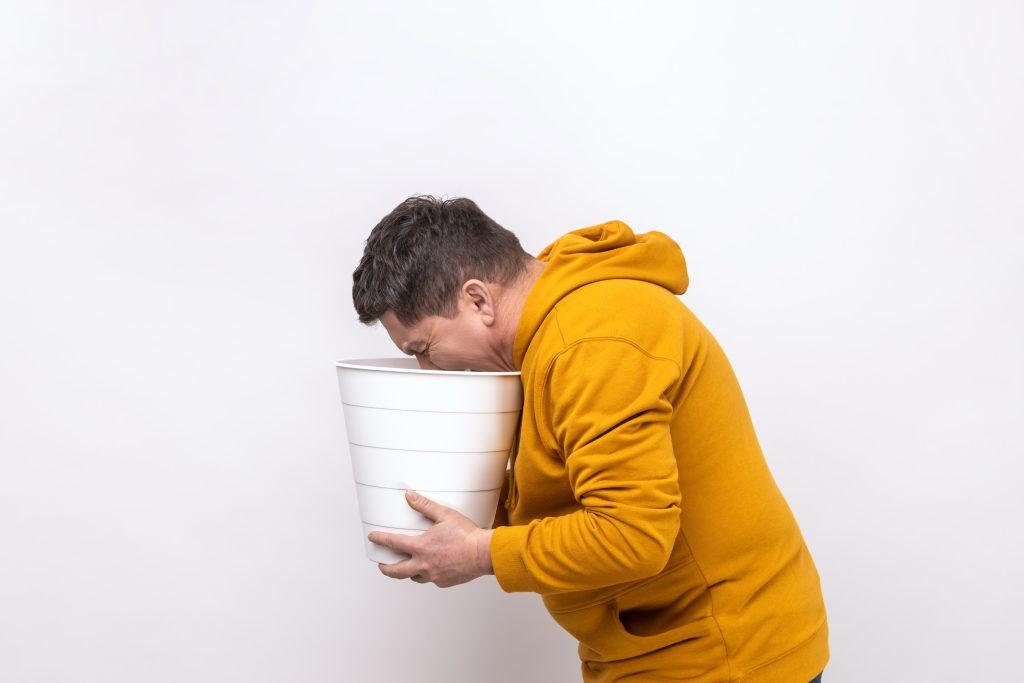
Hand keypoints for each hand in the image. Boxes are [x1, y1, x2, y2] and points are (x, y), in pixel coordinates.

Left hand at [368, 489, 494, 587]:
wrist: (483, 554)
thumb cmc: (466, 534)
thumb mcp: (445, 515)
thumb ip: (425, 506)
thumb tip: (409, 495)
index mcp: (421, 547)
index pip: (394, 543)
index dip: (380, 539)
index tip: (372, 537)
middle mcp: (424, 564)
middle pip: (397, 571)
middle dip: (386, 569)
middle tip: (382, 566)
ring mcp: (433, 575)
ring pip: (414, 577)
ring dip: (408, 573)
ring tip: (407, 568)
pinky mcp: (444, 582)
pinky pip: (431, 580)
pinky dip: (428, 574)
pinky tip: (433, 569)